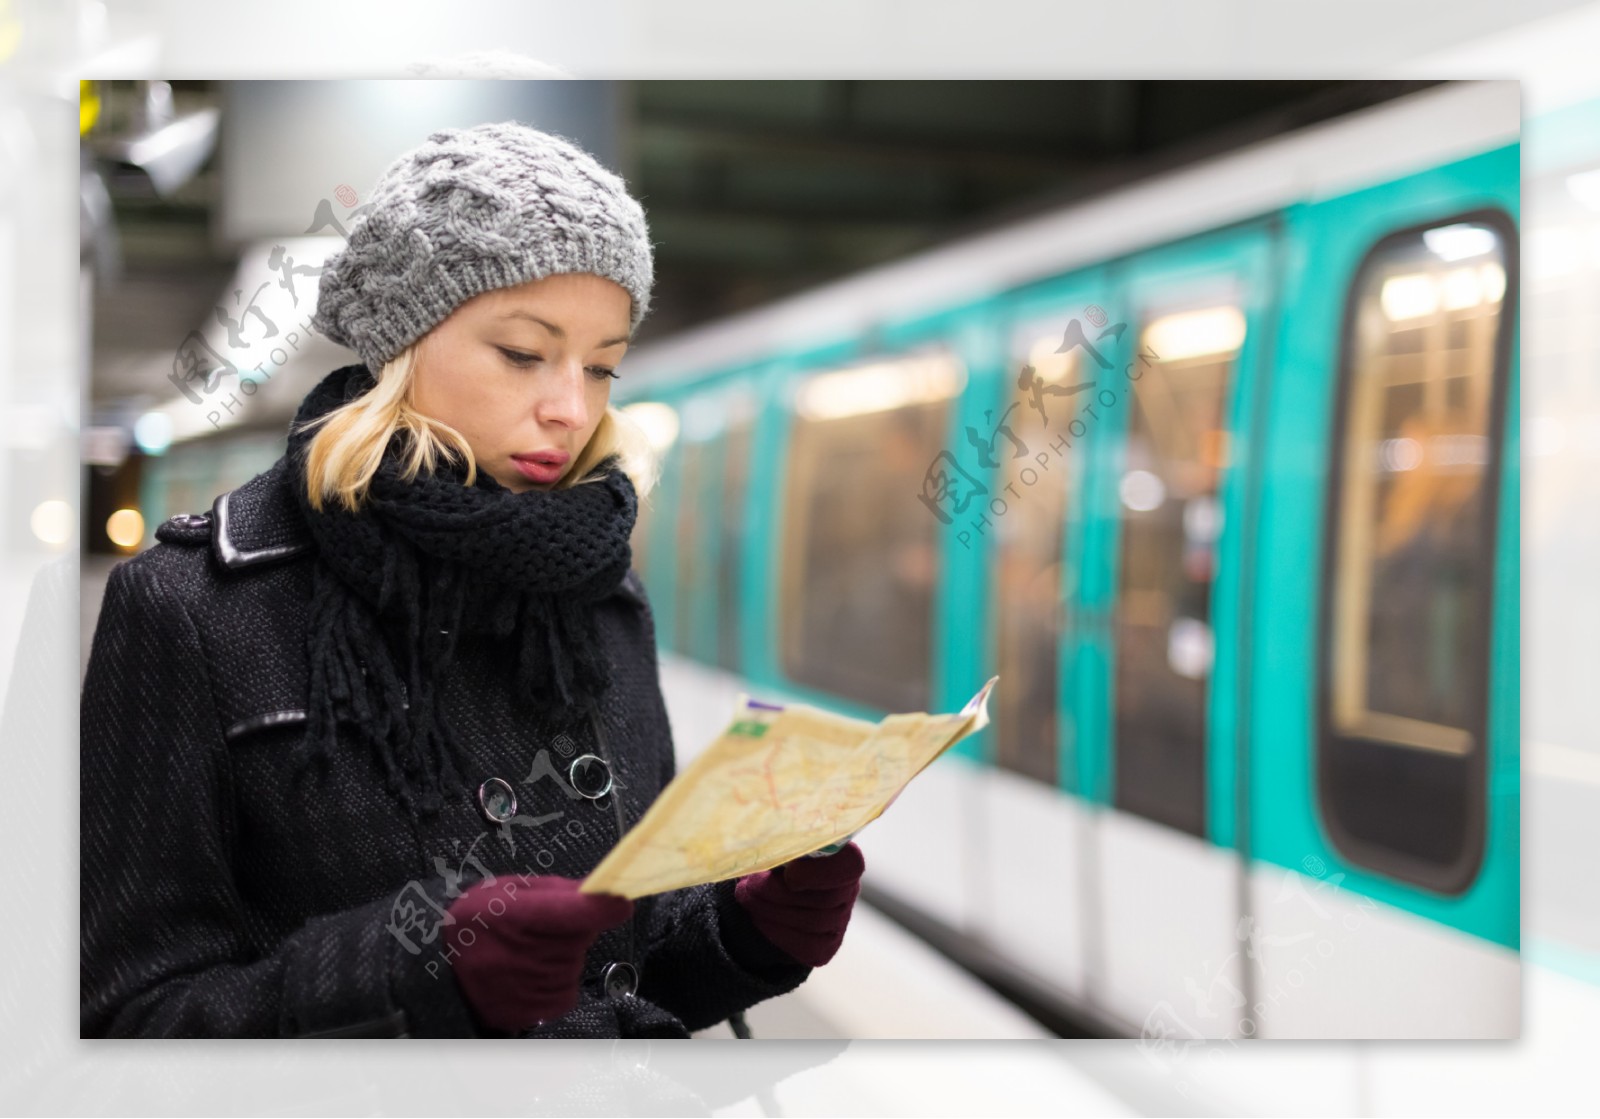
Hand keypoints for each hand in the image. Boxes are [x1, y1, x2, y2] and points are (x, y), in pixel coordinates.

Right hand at [444, 874, 631, 1031]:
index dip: (601, 907)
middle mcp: (522, 955)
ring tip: (529, 949)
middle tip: (544, 925)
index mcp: (514, 915)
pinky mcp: (532, 1011)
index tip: (620, 901)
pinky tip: (532, 971)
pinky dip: (559, 979)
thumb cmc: (475, 922)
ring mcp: (528, 987)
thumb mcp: (506, 890)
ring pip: (575, 962)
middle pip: (581, 937)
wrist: (438, 970)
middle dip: (575, 927)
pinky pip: (567, 990)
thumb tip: (597, 890)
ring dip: (564, 953)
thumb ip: (554, 889)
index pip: (572, 913)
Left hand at [733, 842, 864, 966]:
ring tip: (747, 896)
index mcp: (841, 859)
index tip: (789, 873)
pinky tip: (759, 918)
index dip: (821, 872)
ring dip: (772, 909)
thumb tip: (767, 837)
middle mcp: (848, 892)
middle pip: (826, 899)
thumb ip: (782, 842)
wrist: (766, 898)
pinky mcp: (825, 947)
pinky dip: (776, 931)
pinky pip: (804, 945)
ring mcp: (839, 922)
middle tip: (750, 885)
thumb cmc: (775, 862)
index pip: (850, 865)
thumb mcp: (779, 847)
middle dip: (781, 892)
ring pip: (812, 922)